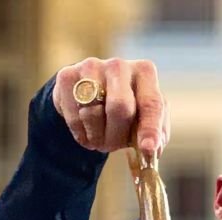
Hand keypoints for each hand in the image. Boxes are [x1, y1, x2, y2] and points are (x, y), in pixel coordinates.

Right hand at [52, 57, 169, 155]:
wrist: (91, 93)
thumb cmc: (127, 112)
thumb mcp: (145, 120)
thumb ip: (154, 135)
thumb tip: (151, 152)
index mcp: (145, 73)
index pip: (151, 104)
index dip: (150, 129)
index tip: (148, 149)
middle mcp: (119, 65)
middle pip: (119, 107)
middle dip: (116, 137)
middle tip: (112, 148)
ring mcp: (91, 67)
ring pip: (93, 115)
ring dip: (97, 138)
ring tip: (99, 138)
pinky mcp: (67, 76)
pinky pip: (74, 117)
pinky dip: (80, 134)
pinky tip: (85, 131)